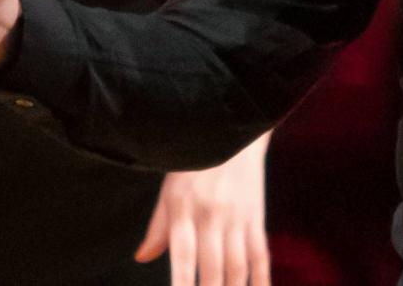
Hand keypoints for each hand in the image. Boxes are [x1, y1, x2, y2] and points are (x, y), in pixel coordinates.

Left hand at [137, 136, 270, 285]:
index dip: (182, 285)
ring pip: (238, 268)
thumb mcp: (169, 191)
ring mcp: (237, 219)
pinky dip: (261, 280)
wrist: (234, 132)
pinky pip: (260, 255)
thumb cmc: (193, 164)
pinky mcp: (256, 218)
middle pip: (213, 271)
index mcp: (183, 212)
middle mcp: (211, 218)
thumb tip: (142, 259)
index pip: (182, 260)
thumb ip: (157, 228)